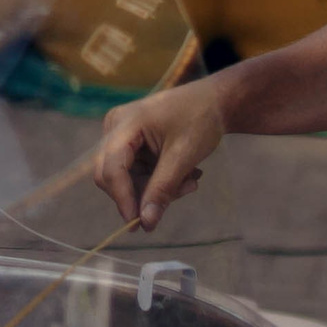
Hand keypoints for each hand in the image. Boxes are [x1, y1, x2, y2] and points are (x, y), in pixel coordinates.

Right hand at [93, 80, 224, 230]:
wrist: (214, 101)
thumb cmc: (200, 120)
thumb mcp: (183, 156)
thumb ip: (162, 189)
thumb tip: (146, 224)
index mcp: (124, 123)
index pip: (112, 169)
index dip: (122, 198)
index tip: (137, 225)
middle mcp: (115, 127)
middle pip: (114, 175)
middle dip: (144, 192)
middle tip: (181, 194)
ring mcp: (121, 134)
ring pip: (128, 178)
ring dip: (157, 187)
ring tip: (190, 182)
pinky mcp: (131, 142)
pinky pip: (136, 172)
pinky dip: (158, 179)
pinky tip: (185, 174)